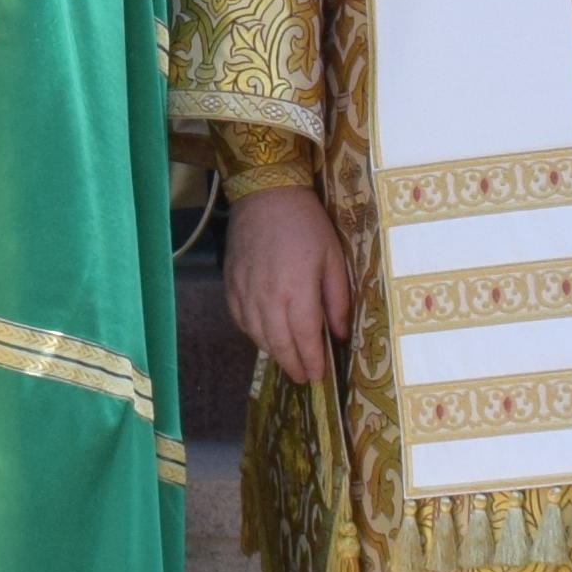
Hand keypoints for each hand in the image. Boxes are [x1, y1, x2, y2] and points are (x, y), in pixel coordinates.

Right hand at [224, 180, 352, 385]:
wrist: (266, 194)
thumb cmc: (306, 223)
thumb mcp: (333, 257)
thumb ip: (337, 299)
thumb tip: (340, 334)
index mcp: (297, 291)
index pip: (304, 338)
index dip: (312, 361)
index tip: (318, 376)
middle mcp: (268, 297)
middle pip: (279, 344)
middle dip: (293, 365)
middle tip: (303, 377)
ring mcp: (245, 292)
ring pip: (258, 336)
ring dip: (274, 353)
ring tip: (288, 360)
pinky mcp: (230, 284)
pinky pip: (240, 320)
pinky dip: (253, 334)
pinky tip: (264, 336)